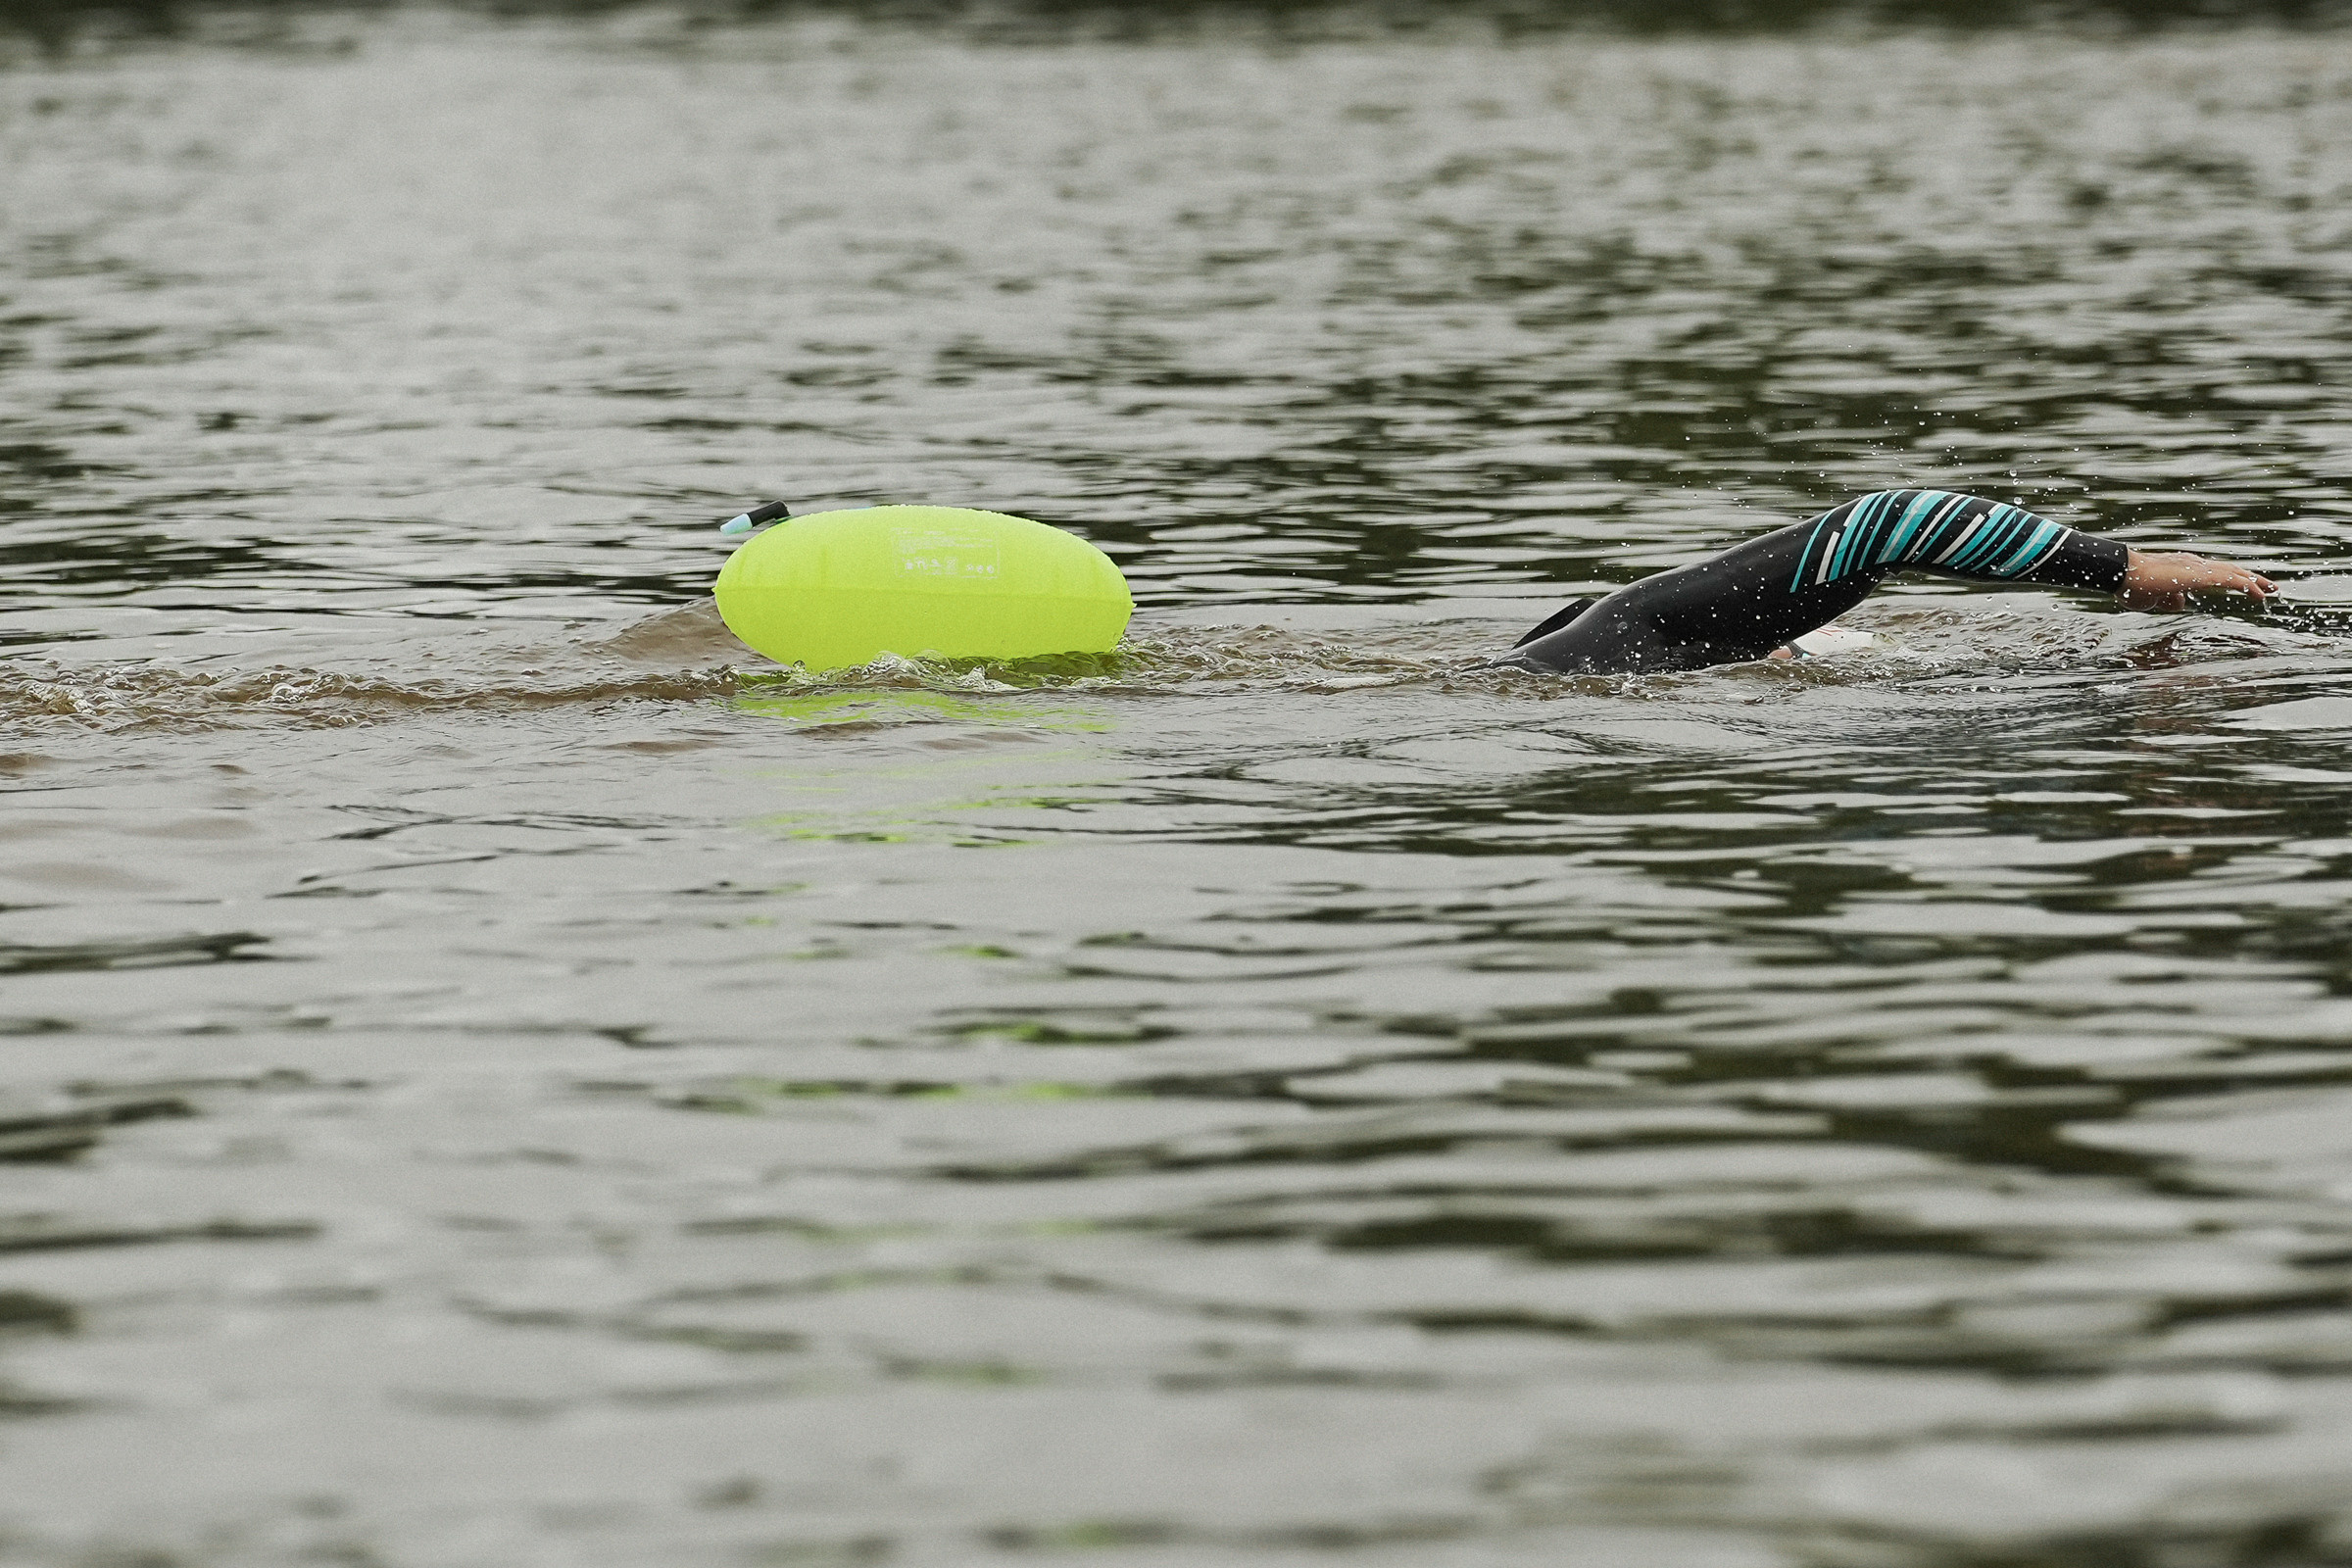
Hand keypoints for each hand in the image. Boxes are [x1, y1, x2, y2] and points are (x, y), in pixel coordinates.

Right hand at [2117, 549, 2276, 611]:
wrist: (2123, 573)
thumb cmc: (2132, 586)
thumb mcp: (2153, 599)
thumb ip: (2169, 601)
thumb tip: (2183, 604)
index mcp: (2183, 569)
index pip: (2215, 573)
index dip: (2233, 579)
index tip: (2247, 586)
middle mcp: (2194, 565)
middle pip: (2230, 570)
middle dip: (2251, 579)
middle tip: (2271, 587)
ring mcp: (2198, 568)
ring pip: (2234, 573)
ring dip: (2255, 581)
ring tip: (2273, 590)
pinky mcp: (2201, 575)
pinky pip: (2231, 580)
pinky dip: (2247, 586)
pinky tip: (2260, 593)